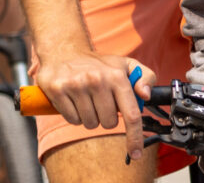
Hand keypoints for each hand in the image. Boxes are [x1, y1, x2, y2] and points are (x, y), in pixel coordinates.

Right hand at [31, 50, 152, 160]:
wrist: (64, 50)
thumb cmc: (98, 63)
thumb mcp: (126, 64)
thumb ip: (145, 77)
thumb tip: (145, 95)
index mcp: (116, 75)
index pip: (131, 114)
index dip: (135, 137)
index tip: (135, 152)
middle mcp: (97, 80)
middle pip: (108, 123)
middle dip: (106, 117)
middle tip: (101, 101)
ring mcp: (76, 85)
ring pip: (90, 123)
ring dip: (90, 116)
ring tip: (86, 99)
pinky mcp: (58, 90)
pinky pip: (72, 120)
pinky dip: (74, 115)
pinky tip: (74, 100)